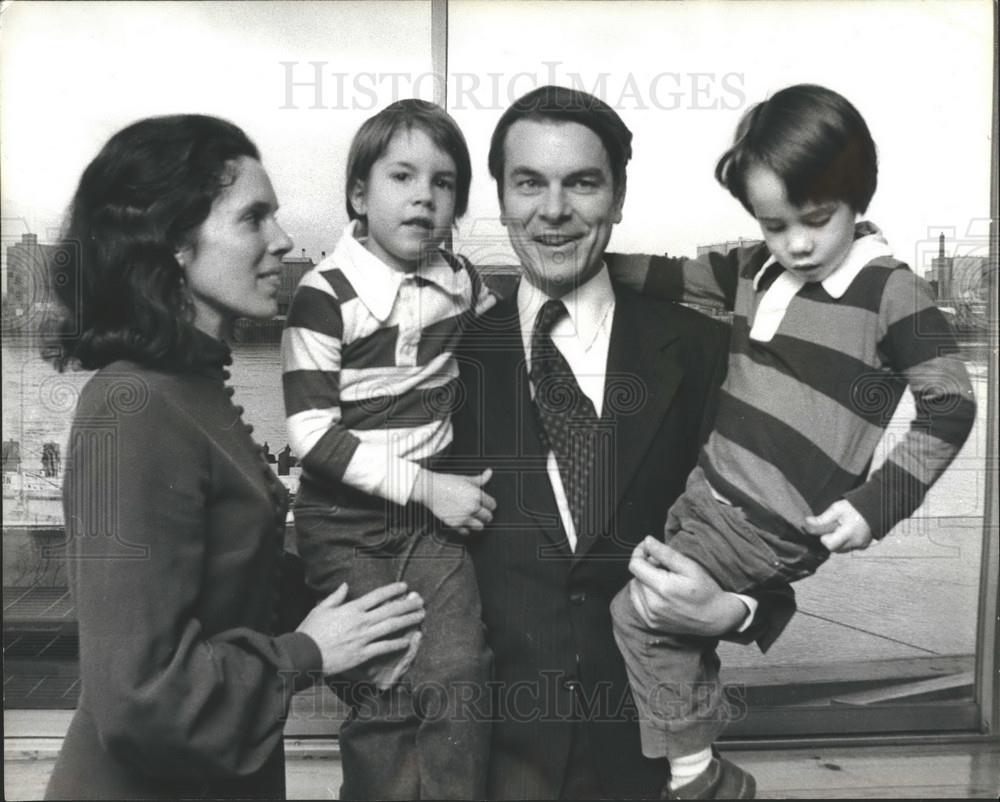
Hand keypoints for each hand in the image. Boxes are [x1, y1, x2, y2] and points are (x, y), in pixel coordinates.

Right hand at [296, 582, 424, 676]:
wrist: (304, 655)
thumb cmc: (310, 631)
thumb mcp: (321, 609)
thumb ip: (336, 596)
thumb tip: (346, 585)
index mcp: (351, 609)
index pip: (378, 596)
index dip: (393, 590)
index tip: (405, 586)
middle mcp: (361, 621)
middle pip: (390, 610)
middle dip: (407, 604)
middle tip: (420, 601)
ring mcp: (363, 638)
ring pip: (391, 627)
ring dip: (408, 620)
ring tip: (421, 615)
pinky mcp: (362, 654)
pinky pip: (384, 647)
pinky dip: (397, 643)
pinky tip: (408, 640)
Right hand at [411, 468, 495, 534]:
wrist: (430, 489)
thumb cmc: (447, 482)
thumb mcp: (466, 479)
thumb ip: (481, 479)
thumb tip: (489, 472)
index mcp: (477, 495)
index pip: (492, 505)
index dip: (489, 504)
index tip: (486, 504)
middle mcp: (472, 507)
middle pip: (488, 517)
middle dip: (485, 514)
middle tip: (481, 512)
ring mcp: (464, 516)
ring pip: (480, 526)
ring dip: (478, 523)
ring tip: (474, 519)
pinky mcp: (455, 524)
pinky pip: (466, 531)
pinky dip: (466, 529)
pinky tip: (464, 523)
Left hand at [627, 536, 747, 636]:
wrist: (715, 617)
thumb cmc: (705, 591)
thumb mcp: (689, 566)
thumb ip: (665, 553)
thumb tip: (647, 541)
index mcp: (662, 588)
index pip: (635, 565)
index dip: (640, 552)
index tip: (648, 548)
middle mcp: (653, 604)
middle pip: (636, 576)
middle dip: (646, 567)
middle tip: (664, 566)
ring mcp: (651, 616)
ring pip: (635, 589)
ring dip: (644, 581)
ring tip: (663, 580)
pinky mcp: (651, 623)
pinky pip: (637, 603)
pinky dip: (644, 595)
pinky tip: (659, 593)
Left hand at [804, 500, 872, 552]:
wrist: (874, 506)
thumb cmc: (855, 507)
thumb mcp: (837, 509)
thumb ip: (822, 519)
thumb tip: (807, 523)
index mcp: (849, 533)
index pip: (829, 545)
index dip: (824, 538)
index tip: (826, 528)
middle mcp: (856, 542)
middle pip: (835, 549)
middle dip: (830, 539)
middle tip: (834, 527)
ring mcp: (861, 545)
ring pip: (841, 549)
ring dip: (837, 541)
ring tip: (842, 528)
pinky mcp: (864, 545)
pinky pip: (849, 547)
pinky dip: (846, 541)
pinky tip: (848, 531)